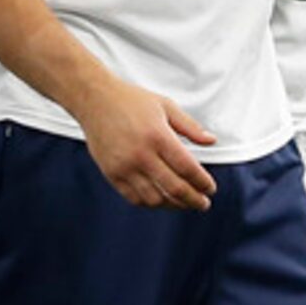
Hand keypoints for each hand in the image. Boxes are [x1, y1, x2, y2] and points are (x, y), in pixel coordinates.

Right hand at [75, 76, 216, 210]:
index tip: (210, 188)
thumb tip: (211, 141)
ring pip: (155, 199)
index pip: (188, 169)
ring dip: (173, 205)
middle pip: (175, 188)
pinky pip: (134, 198)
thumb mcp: (166, 106)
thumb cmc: (131, 101)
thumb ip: (190, 126)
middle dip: (194, 200)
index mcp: (158, 136)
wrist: (94, 100)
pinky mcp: (111, 174)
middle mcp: (141, 154)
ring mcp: (124, 167)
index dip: (203, 183)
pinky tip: (161, 199)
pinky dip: (151, 203)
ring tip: (183, 203)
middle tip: (203, 203)